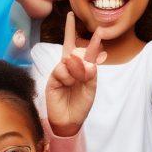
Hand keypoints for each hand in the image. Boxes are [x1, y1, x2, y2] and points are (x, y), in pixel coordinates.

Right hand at [46, 11, 104, 135]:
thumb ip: (91, 74)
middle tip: (85, 71)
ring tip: (75, 82)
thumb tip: (86, 62)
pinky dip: (66, 75)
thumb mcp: (91, 90)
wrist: (69, 121)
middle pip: (74, 50)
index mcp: (82, 70)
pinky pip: (60, 69)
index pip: (86, 52)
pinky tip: (66, 84)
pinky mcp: (52, 79)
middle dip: (81, 55)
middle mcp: (71, 68)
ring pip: (68, 59)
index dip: (92, 41)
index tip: (99, 30)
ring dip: (75, 69)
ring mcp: (61, 72)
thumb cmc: (80, 105)